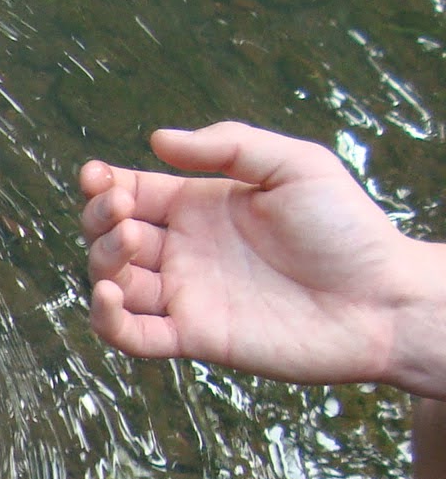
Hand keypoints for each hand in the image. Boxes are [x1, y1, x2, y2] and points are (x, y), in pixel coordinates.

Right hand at [81, 122, 445, 396]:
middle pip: (111, 235)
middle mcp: (185, 251)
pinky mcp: (192, 336)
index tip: (98, 176)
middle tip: (122, 210)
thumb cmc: (348, 230)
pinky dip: (106, 320)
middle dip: (101, 219)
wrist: (381, 301)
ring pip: (112, 282)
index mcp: (201, 207)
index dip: (105, 185)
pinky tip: (109, 296)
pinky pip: (130, 335)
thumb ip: (229, 145)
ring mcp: (185, 295)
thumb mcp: (297, 165)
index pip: (132, 192)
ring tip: (129, 244)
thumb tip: (158, 141)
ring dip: (103, 261)